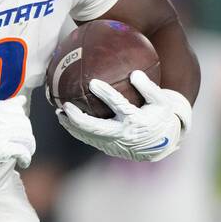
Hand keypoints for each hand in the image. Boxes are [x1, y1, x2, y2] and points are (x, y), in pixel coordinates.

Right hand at [0, 97, 34, 173]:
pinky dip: (26, 158)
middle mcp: (0, 118)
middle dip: (26, 136)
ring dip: (29, 148)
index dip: (21, 123)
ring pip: (27, 138)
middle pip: (25, 125)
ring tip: (24, 154)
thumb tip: (22, 99)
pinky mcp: (1, 149)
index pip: (19, 111)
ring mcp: (1, 133)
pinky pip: (23, 152)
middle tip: (22, 145)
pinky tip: (23, 162)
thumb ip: (3, 106)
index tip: (16, 132)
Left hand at [57, 70, 190, 161]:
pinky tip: (66, 120)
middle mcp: (123, 134)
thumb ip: (149, 88)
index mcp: (136, 120)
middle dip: (79, 118)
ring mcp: (114, 143)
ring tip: (59, 114)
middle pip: (96, 128)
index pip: (119, 106)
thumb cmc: (160, 116)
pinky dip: (76, 131)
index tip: (93, 82)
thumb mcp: (161, 101)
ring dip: (72, 126)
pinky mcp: (108, 148)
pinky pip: (89, 139)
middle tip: (65, 106)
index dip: (106, 95)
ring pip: (88, 136)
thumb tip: (135, 73)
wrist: (161, 143)